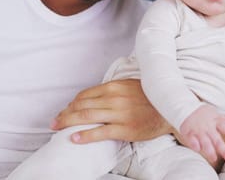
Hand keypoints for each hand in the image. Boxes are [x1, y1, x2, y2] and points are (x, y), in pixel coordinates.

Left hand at [51, 79, 171, 143]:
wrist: (170, 110)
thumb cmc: (151, 98)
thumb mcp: (131, 87)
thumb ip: (113, 90)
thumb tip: (94, 98)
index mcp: (115, 86)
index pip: (85, 95)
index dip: (71, 104)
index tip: (65, 110)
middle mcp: (115, 98)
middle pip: (81, 106)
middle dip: (64, 114)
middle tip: (55, 122)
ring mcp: (120, 113)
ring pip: (86, 117)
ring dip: (68, 123)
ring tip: (58, 129)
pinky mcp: (125, 128)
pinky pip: (100, 132)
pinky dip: (84, 135)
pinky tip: (74, 138)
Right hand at [179, 105, 224, 163]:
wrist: (186, 107)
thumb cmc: (202, 112)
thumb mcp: (215, 113)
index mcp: (215, 121)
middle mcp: (208, 126)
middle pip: (217, 139)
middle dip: (223, 149)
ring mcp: (198, 129)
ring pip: (205, 141)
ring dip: (209, 150)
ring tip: (214, 158)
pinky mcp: (188, 131)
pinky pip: (191, 138)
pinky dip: (194, 143)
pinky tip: (198, 149)